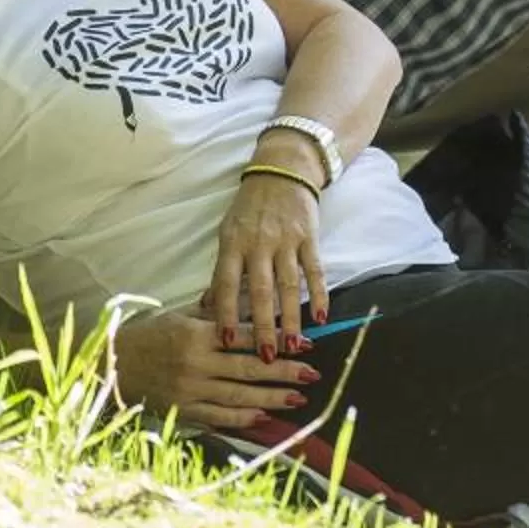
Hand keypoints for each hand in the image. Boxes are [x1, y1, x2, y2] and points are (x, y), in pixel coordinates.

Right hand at [107, 306, 318, 434]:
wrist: (110, 366)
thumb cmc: (148, 335)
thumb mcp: (180, 316)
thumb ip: (215, 313)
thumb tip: (251, 303)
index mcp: (196, 334)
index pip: (244, 336)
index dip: (275, 340)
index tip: (303, 343)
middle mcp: (195, 363)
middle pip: (248, 368)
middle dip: (284, 371)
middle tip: (312, 373)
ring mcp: (189, 390)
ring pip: (239, 396)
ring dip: (272, 397)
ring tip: (299, 397)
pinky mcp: (183, 410)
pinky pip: (219, 417)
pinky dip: (244, 418)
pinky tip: (266, 416)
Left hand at [205, 170, 327, 349]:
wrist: (283, 170)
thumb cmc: (250, 207)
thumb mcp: (227, 232)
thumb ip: (222, 269)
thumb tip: (206, 305)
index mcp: (233, 243)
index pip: (225, 283)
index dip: (225, 313)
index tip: (226, 342)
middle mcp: (259, 243)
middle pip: (259, 291)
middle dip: (262, 326)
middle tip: (266, 357)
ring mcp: (287, 240)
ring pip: (289, 285)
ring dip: (292, 318)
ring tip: (294, 346)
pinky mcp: (310, 238)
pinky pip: (315, 270)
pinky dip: (319, 294)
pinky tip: (322, 317)